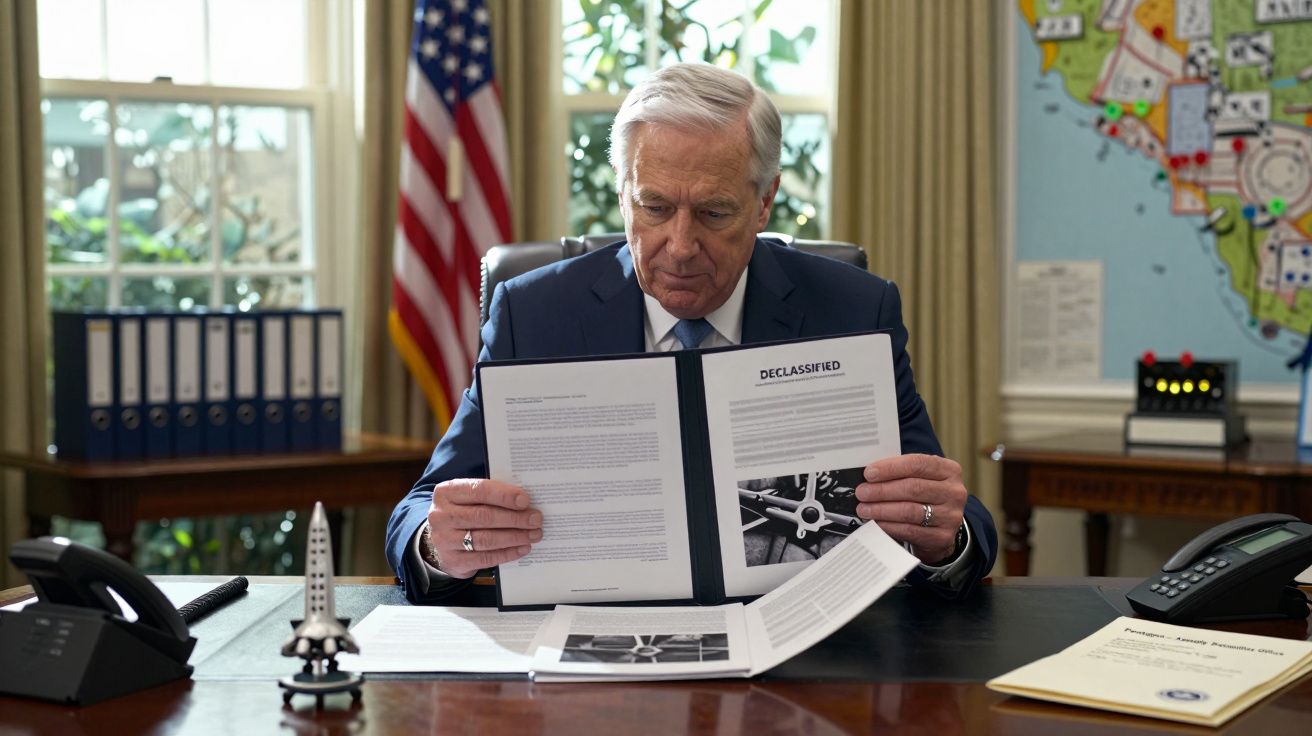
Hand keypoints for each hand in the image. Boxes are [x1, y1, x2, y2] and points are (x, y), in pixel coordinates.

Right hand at [426, 478, 542, 577]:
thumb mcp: (469, 499)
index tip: (525, 500)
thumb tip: (525, 502)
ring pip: (486, 539)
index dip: (504, 495)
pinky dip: (507, 553)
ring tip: (533, 534)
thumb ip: (491, 496)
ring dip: (514, 537)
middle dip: (514, 518)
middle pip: (484, 516)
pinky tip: (522, 548)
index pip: (479, 490)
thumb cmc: (464, 512)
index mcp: (447, 492)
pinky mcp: (453, 561)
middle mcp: (441, 516)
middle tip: (536, 519)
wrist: (442, 539)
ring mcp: (445, 540)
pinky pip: (486, 558)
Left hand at [855, 454, 965, 563]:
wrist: (941, 527)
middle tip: (862, 493)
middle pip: (913, 488)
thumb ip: (900, 473)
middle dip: (882, 490)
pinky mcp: (942, 536)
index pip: (918, 464)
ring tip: (864, 509)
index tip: (869, 473)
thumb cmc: (924, 497)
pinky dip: (889, 526)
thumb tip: (869, 475)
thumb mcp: (920, 479)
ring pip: (910, 510)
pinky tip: (876, 523)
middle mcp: (954, 492)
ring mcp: (950, 516)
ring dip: (882, 509)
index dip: (891, 468)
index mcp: (949, 470)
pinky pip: (910, 530)